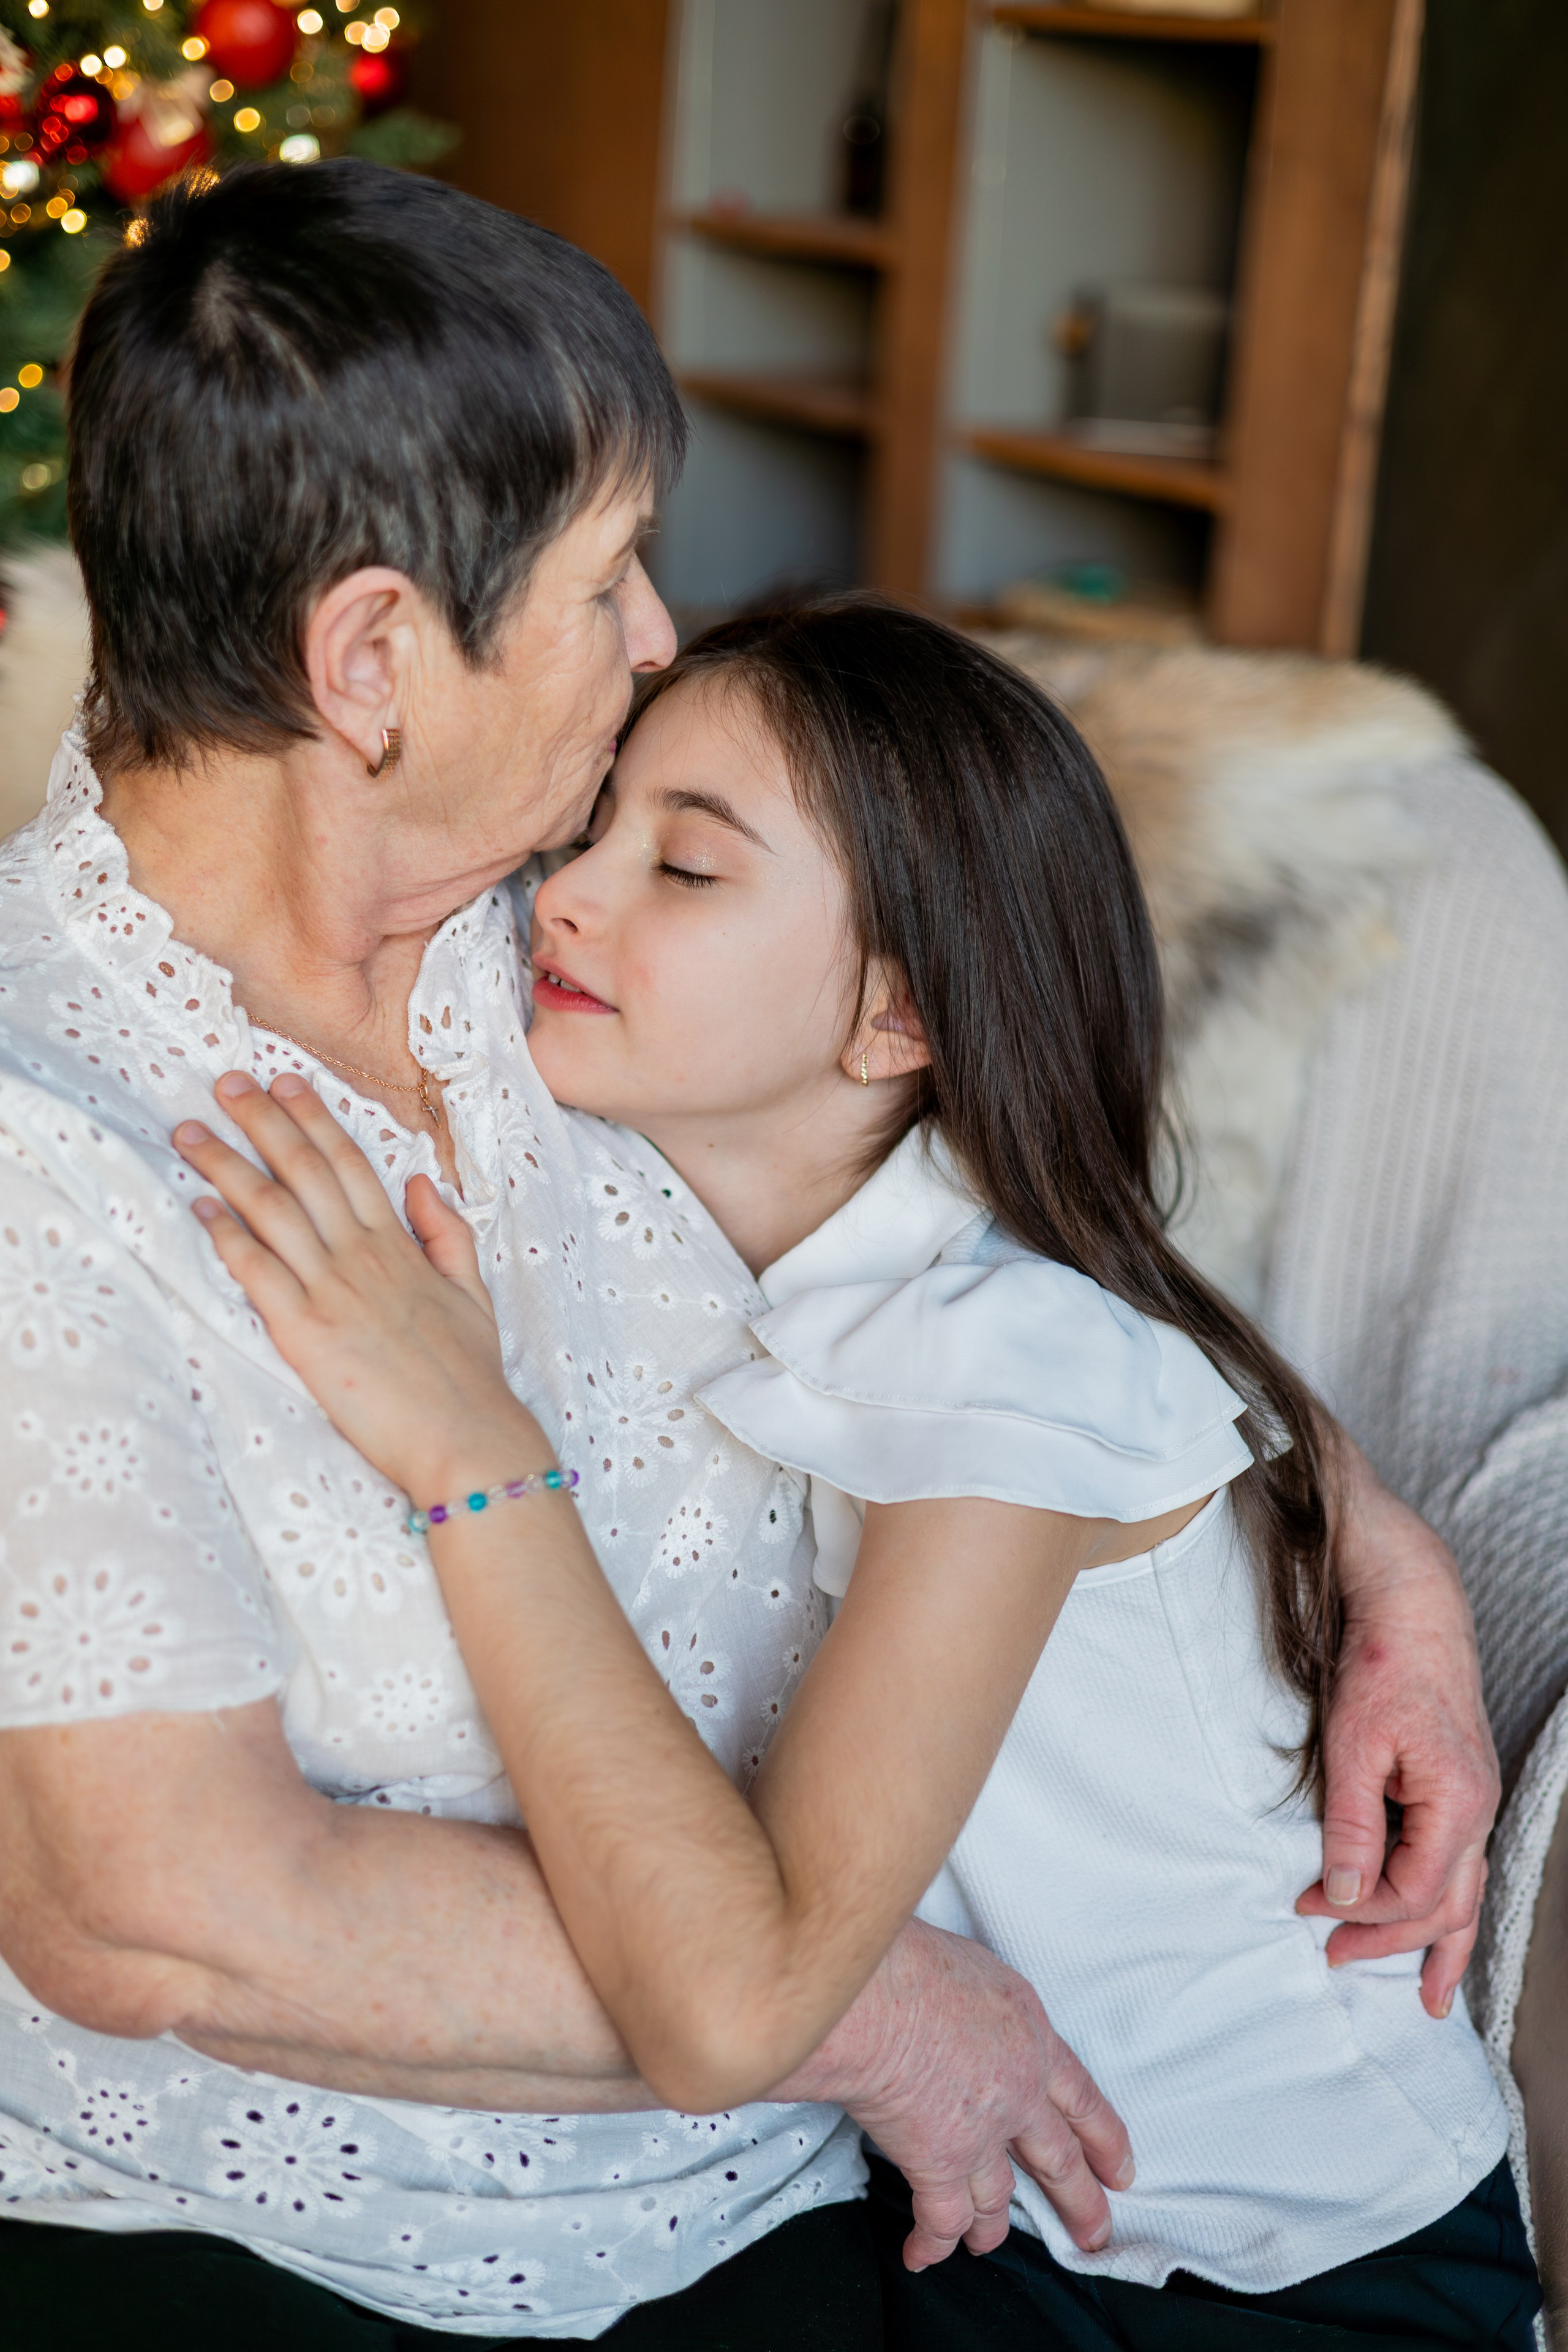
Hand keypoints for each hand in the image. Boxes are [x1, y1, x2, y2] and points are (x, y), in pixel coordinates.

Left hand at [173, 1071, 538, 1499]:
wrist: (465, 1437)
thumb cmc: (469, 1376)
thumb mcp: (473, 1293)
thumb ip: (447, 1233)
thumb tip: (421, 1183)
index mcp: (400, 1246)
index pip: (350, 1164)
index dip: (314, 1119)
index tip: (285, 1082)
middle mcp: (362, 1256)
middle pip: (303, 1171)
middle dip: (262, 1121)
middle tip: (226, 1083)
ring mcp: (332, 1290)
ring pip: (272, 1209)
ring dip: (227, 1165)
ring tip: (191, 1133)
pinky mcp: (304, 1331)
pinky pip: (256, 1270)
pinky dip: (225, 1235)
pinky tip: (199, 1207)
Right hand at [775, 1917, 1132, 2270]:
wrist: (878, 1997)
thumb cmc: (910, 1960)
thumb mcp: (973, 1967)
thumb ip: (985, 2009)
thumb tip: (966, 2017)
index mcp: (1031, 2036)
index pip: (1081, 2096)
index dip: (1103, 2138)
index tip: (1121, 2169)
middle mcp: (1019, 2092)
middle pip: (1058, 2158)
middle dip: (1078, 2200)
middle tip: (1093, 2232)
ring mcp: (982, 2135)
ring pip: (997, 2197)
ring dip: (992, 2226)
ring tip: (988, 2243)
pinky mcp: (939, 2164)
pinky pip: (942, 2217)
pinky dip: (932, 2241)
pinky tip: (923, 2256)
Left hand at [1297, 1436, 1499, 2016]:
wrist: (1412, 1603)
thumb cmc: (1382, 1662)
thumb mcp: (1353, 1744)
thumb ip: (1350, 1824)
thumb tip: (1340, 1893)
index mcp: (1456, 1803)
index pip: (1411, 1892)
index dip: (1357, 1912)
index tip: (1307, 1908)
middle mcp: (1477, 1809)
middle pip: (1443, 1905)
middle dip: (1391, 1942)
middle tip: (1336, 1962)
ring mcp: (1474, 1799)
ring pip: (1465, 1892)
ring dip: (1441, 1944)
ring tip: (1432, 1997)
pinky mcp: (1459, 1786)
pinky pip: (1461, 1863)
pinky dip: (1448, 1903)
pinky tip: (1439, 1924)